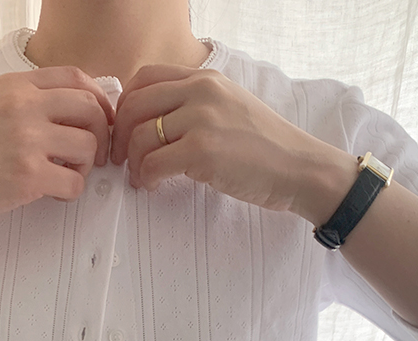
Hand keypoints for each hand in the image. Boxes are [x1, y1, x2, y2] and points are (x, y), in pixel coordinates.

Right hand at [0, 66, 115, 225]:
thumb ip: (26, 101)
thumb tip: (69, 111)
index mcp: (16, 86)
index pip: (76, 78)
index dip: (99, 99)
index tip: (102, 120)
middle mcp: (25, 106)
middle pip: (91, 110)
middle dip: (101, 134)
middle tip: (94, 155)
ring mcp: (28, 140)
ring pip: (88, 147)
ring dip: (85, 166)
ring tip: (65, 175)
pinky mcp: (28, 176)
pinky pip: (74, 183)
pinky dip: (71, 192)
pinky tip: (53, 194)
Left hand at [110, 64, 343, 219]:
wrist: (298, 167)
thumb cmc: (264, 148)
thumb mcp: (229, 108)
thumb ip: (193, 107)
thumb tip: (152, 122)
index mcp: (205, 78)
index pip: (145, 77)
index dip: (125, 105)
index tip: (124, 130)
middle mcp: (201, 92)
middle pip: (135, 105)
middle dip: (119, 136)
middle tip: (121, 159)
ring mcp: (202, 119)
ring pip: (140, 136)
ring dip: (132, 163)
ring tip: (140, 178)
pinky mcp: (202, 150)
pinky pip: (153, 163)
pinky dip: (146, 178)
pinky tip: (152, 186)